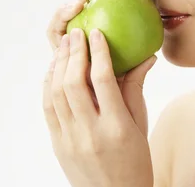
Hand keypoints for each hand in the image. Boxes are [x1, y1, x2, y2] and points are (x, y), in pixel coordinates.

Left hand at [43, 0, 156, 186]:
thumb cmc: (135, 161)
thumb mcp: (140, 124)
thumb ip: (136, 88)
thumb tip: (146, 56)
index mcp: (117, 126)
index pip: (104, 80)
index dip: (99, 52)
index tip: (97, 33)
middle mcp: (90, 132)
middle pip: (74, 83)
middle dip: (74, 52)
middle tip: (77, 33)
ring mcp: (70, 139)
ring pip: (56, 93)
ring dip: (59, 65)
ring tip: (65, 46)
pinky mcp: (57, 144)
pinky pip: (48, 108)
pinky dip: (49, 85)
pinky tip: (54, 70)